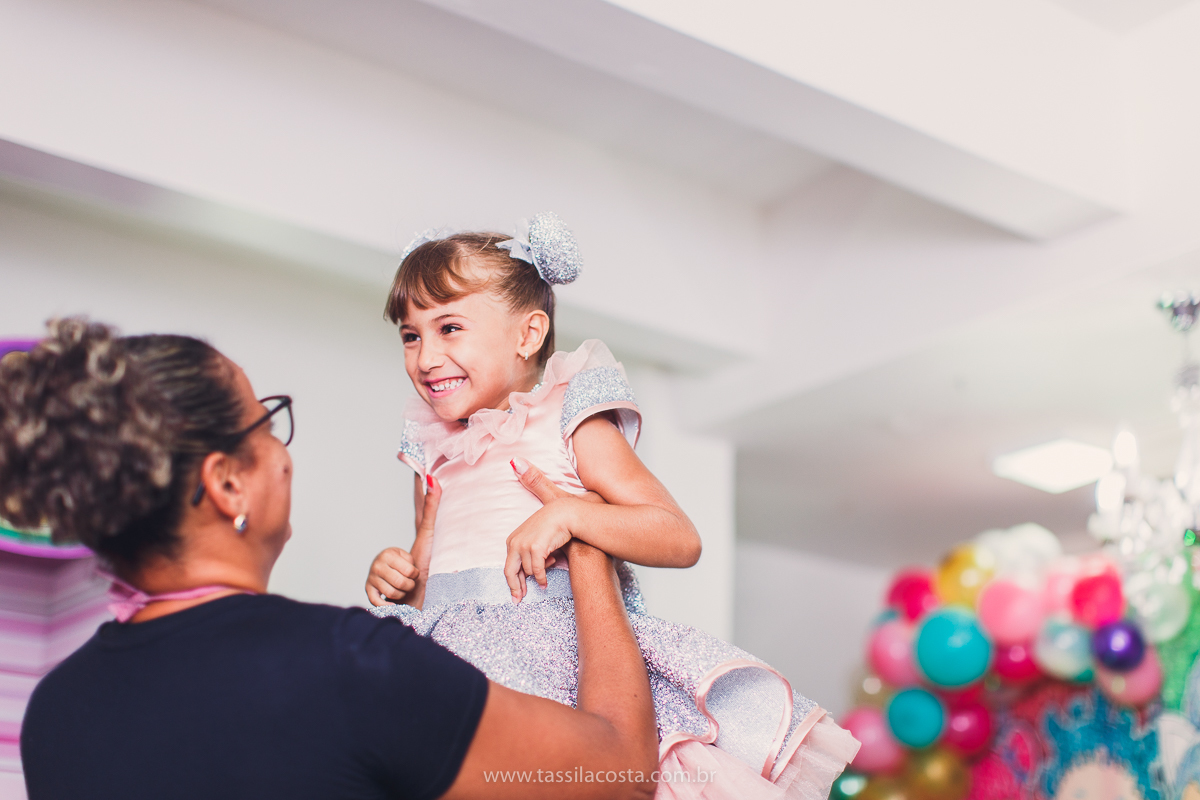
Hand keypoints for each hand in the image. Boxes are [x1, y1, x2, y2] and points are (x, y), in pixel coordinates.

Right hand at [365, 473, 440, 606]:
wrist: (425, 599)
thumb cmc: (429, 567)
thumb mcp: (430, 536)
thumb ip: (432, 506)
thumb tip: (433, 477)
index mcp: (388, 553)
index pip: (400, 561)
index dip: (412, 567)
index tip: (414, 564)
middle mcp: (377, 565)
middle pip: (395, 576)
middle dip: (410, 581)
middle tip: (413, 580)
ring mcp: (372, 581)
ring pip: (391, 589)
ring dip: (404, 593)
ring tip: (407, 590)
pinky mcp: (370, 596)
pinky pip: (380, 600)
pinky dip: (392, 604)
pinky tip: (396, 600)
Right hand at [366, 547, 418, 605]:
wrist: (381, 561)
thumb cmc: (395, 559)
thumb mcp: (404, 554)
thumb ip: (410, 562)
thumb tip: (412, 576)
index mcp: (388, 555)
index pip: (409, 571)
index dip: (415, 575)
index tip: (414, 574)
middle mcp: (378, 566)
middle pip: (400, 583)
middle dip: (410, 586)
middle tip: (410, 584)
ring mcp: (371, 578)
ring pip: (391, 593)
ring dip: (401, 594)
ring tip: (402, 589)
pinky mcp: (368, 588)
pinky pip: (375, 601)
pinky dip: (385, 605)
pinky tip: (393, 604)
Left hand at [504, 458, 600, 601]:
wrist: (564, 514)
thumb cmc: (552, 527)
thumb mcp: (535, 539)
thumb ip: (528, 554)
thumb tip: (526, 575)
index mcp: (512, 540)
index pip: (508, 566)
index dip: (512, 582)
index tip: (517, 594)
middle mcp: (514, 543)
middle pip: (510, 572)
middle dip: (515, 587)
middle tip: (519, 600)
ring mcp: (523, 545)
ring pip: (527, 572)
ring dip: (538, 574)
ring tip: (551, 562)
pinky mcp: (535, 548)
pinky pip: (536, 570)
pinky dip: (541, 578)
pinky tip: (545, 583)